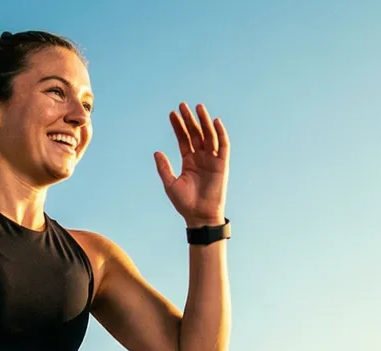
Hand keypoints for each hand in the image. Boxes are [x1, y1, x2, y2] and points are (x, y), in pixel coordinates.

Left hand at [153, 102, 228, 226]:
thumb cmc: (185, 203)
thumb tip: (156, 152)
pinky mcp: (222, 164)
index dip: (178, 126)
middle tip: (182, 105)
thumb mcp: (170, 184)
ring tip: (198, 107)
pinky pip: (223, 146)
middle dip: (189, 119)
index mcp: (189, 161)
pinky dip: (220, 133)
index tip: (172, 113)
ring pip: (209, 135)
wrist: (199, 216)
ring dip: (203, 121)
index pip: (183, 139)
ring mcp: (212, 160)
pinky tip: (214, 121)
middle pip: (195, 133)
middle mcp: (201, 158)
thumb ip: (164, 168)